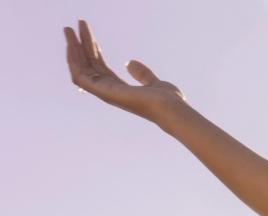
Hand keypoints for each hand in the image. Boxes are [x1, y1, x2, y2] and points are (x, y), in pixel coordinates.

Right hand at [63, 19, 184, 121]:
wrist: (171, 108)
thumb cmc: (167, 101)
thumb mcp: (153, 82)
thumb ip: (142, 73)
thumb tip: (129, 62)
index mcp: (119, 89)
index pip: (100, 67)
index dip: (92, 50)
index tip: (88, 35)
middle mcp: (108, 91)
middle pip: (88, 65)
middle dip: (79, 46)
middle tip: (72, 27)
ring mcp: (104, 92)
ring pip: (80, 68)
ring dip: (73, 48)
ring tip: (68, 30)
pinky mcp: (102, 91)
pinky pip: (80, 74)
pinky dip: (74, 59)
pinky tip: (72, 44)